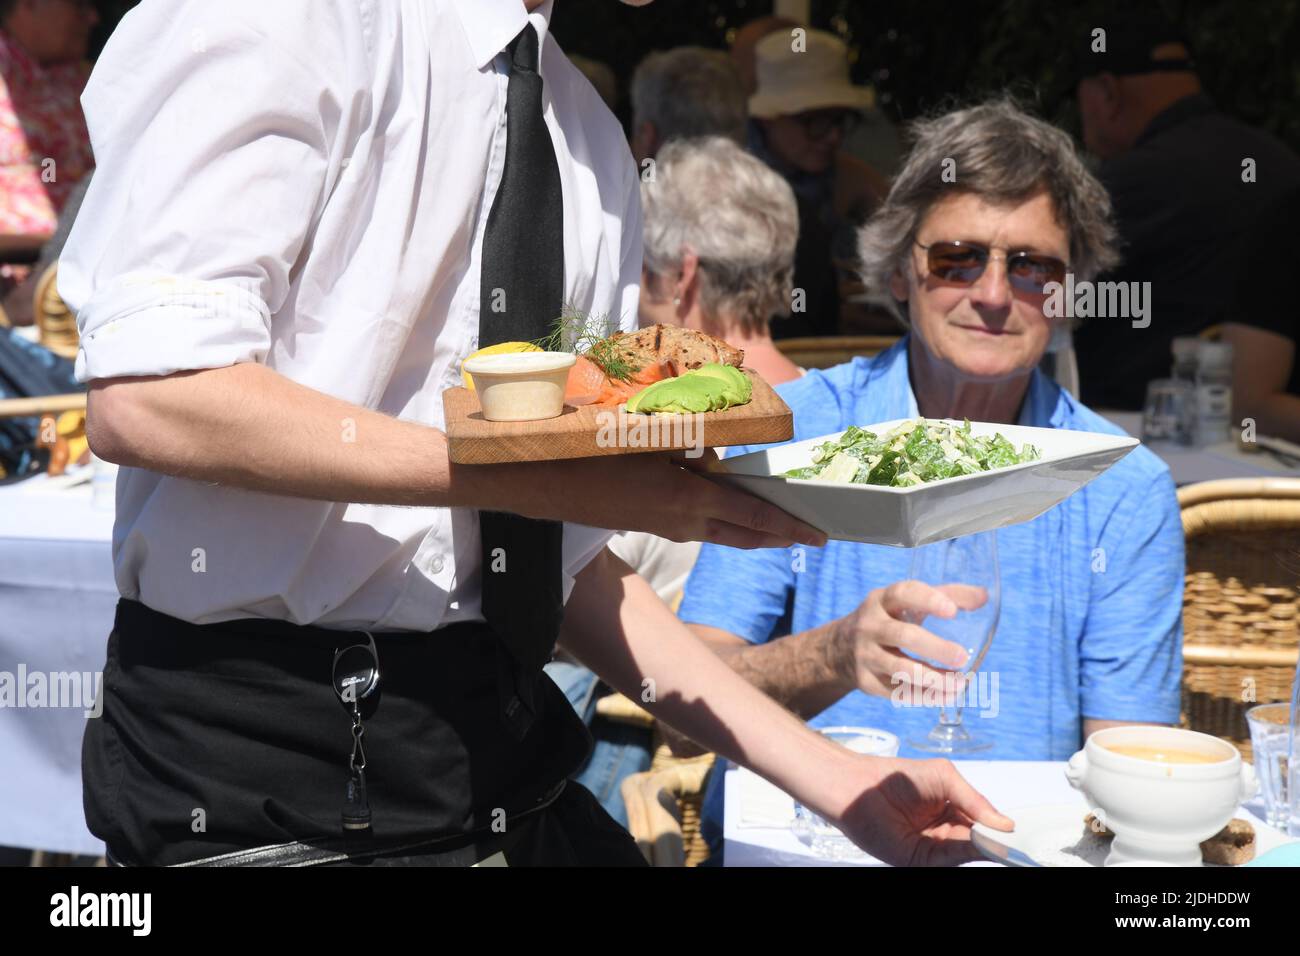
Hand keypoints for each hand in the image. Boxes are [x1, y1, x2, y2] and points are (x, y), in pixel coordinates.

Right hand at [461, 449, 826, 549]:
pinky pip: (700, 526)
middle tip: (814, 536)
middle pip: (744, 535)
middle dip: (781, 536)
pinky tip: (728, 508)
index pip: (752, 515)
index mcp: (687, 498)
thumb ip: (693, 446)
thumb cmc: (596, 451)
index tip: (820, 534)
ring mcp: (667, 528)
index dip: (789, 525)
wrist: (543, 483)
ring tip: (783, 527)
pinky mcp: (652, 525)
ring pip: (723, 533)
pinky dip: (724, 521)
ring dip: (754, 532)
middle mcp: (683, 522)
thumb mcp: (651, 437)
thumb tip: (720, 458)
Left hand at [827, 755, 1013, 866]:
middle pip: (981, 840)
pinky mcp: (921, 860)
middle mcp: (946, 830)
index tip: (1021, 829)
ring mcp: (935, 847)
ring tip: (1004, 840)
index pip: (984, 822)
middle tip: (1018, 839)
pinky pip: (951, 858)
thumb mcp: (945, 778)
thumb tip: (1004, 823)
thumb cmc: (896, 776)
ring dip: (987, 847)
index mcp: (953, 809)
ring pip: (969, 851)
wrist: (858, 787)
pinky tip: (982, 843)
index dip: (1001, 826)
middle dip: (999, 840)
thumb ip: (974, 801)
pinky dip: (968, 852)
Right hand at [832, 580, 986, 701]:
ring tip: (960, 684)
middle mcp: (869, 626)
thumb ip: (946, 595)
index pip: (903, 594)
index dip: (928, 600)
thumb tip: (983, 596)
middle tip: (963, 657)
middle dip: (936, 648)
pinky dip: (924, 697)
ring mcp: (865, 655)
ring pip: (900, 669)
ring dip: (934, 679)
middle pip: (904, 636)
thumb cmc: (888, 619)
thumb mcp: (906, 602)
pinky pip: (897, 693)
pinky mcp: (865, 682)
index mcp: (881, 601)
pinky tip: (946, 695)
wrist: (839, 649)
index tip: (952, 611)